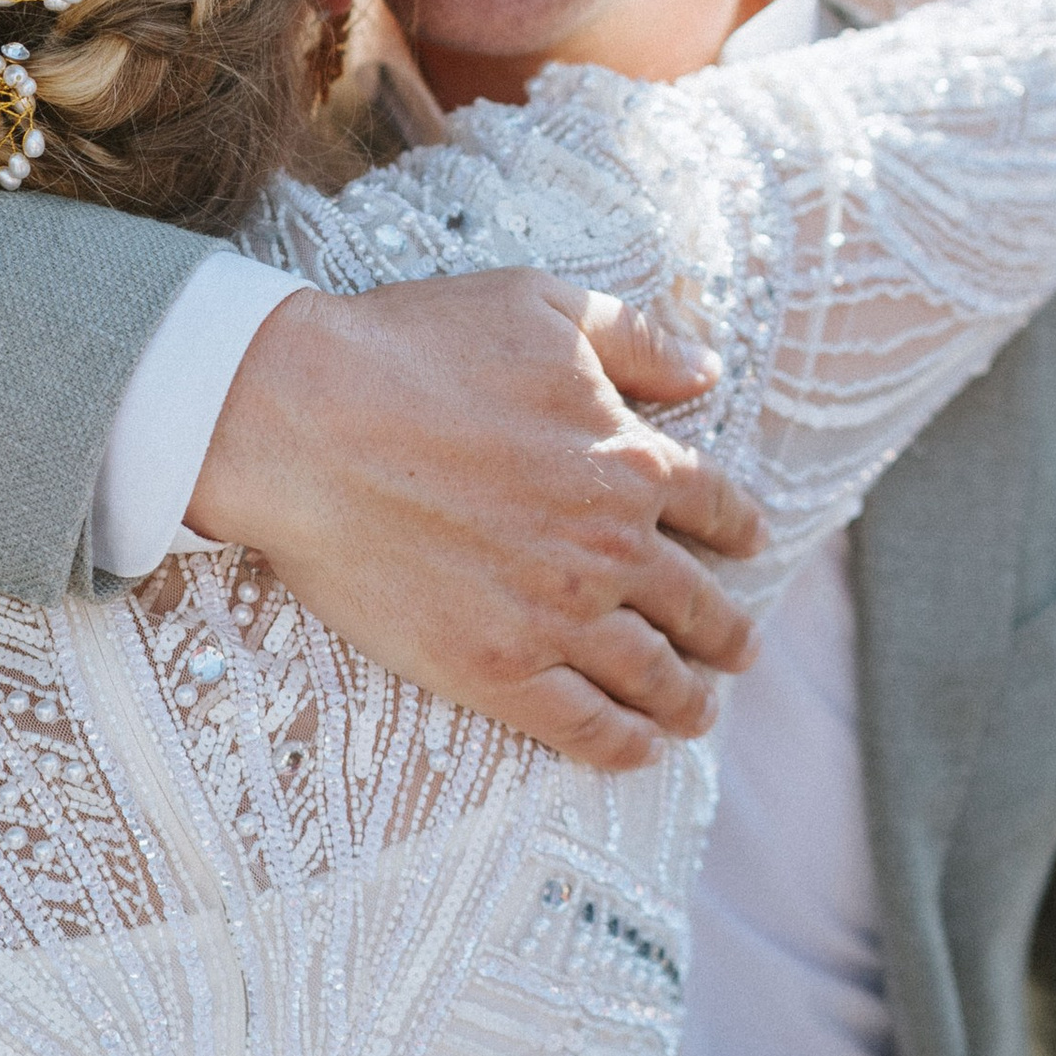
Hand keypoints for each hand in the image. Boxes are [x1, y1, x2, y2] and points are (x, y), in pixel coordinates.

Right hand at [186, 278, 763, 770]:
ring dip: (688, 699)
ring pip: (653, 675)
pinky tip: (640, 750)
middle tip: (739, 649)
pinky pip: (584, 726)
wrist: (305, 422)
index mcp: (629, 461)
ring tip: (700, 712)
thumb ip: (635, 339)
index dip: (740, 529)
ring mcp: (557, 617)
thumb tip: (707, 371)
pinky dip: (624, 745)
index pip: (715, 506)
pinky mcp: (496, 670)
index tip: (750, 546)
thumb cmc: (413, 350)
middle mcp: (611, 549)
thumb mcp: (541, 306)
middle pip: (697, 603)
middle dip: (726, 631)